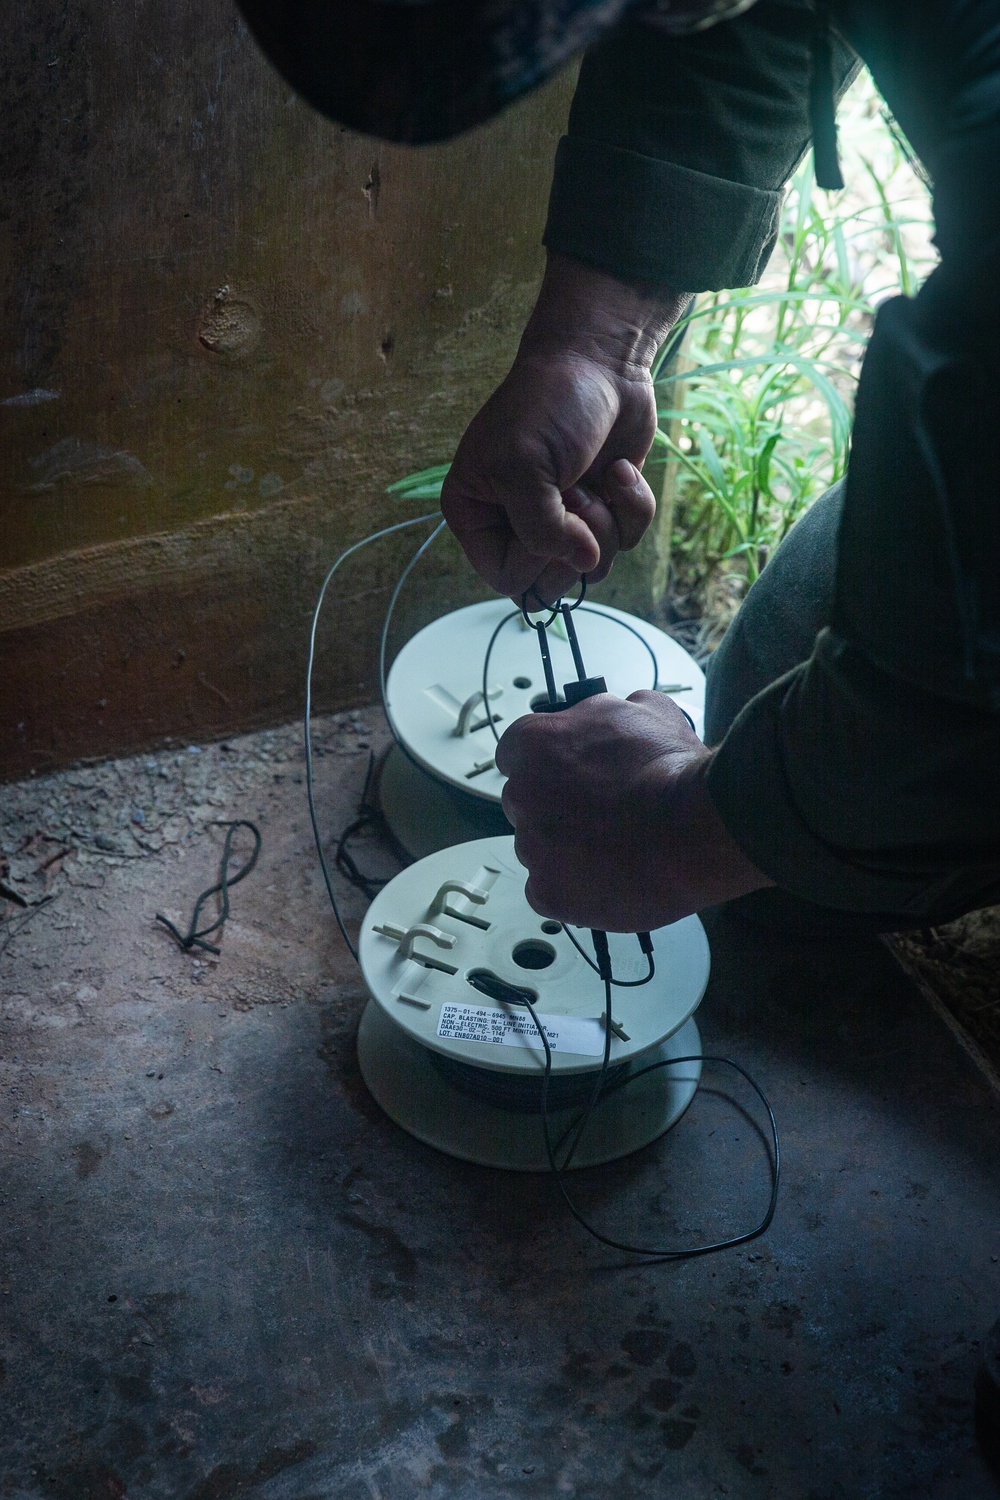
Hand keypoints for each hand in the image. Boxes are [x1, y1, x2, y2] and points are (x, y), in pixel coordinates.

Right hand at [441, 255, 687, 601]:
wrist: (602, 361)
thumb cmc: (548, 404)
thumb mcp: (525, 467)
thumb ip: (542, 530)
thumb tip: (582, 565)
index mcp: (477, 514)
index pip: (505, 578)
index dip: (535, 563)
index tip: (554, 520)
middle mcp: (516, 523)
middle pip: (551, 583)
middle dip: (576, 546)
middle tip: (578, 499)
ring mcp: (564, 519)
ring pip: (593, 566)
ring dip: (607, 524)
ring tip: (595, 479)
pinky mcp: (604, 508)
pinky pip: (626, 540)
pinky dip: (631, 505)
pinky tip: (621, 469)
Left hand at [495, 690, 772, 931]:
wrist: (695, 829)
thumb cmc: (672, 772)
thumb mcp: (646, 711)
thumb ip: (610, 709)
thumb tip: (611, 709)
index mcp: (535, 743)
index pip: (516, 752)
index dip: (547, 764)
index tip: (567, 775)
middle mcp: (522, 793)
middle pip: (525, 803)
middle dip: (555, 808)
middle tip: (599, 814)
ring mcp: (531, 846)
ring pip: (537, 849)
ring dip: (564, 849)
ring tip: (614, 849)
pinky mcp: (547, 892)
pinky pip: (547, 891)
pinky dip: (572, 889)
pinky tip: (608, 877)